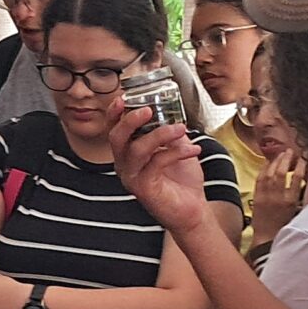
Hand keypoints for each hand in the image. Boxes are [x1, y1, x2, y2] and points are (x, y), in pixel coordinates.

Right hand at [107, 108, 211, 236]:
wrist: (193, 210)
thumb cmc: (182, 182)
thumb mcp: (177, 147)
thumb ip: (170, 131)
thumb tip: (171, 112)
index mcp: (128, 154)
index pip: (114, 130)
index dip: (114, 114)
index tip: (122, 98)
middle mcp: (125, 166)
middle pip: (116, 138)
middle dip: (130, 121)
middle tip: (147, 110)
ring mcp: (132, 178)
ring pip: (136, 150)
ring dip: (160, 135)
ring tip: (179, 128)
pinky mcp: (144, 189)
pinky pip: (156, 163)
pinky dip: (176, 152)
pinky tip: (193, 150)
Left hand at [251, 149, 307, 241]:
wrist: (266, 238)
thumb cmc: (283, 226)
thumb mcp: (296, 212)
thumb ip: (299, 196)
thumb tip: (303, 180)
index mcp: (290, 201)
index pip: (297, 178)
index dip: (300, 165)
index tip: (303, 158)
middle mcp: (278, 197)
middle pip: (281, 172)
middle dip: (286, 159)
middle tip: (290, 151)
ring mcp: (266, 196)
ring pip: (270, 173)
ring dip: (275, 161)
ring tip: (281, 154)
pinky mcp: (256, 197)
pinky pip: (260, 179)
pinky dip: (264, 169)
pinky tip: (268, 163)